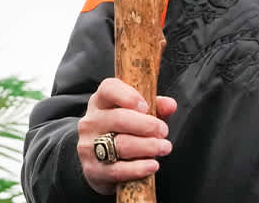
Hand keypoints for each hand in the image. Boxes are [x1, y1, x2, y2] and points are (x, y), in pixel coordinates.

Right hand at [76, 77, 177, 194]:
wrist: (97, 162)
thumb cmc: (122, 132)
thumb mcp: (137, 115)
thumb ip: (155, 107)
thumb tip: (170, 105)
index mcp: (100, 102)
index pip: (108, 89)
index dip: (128, 95)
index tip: (146, 106)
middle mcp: (91, 122)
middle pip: (119, 118)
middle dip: (147, 125)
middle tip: (164, 131)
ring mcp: (88, 146)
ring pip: (121, 144)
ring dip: (148, 146)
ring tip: (164, 147)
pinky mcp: (93, 170)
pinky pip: (118, 170)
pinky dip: (139, 168)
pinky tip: (153, 165)